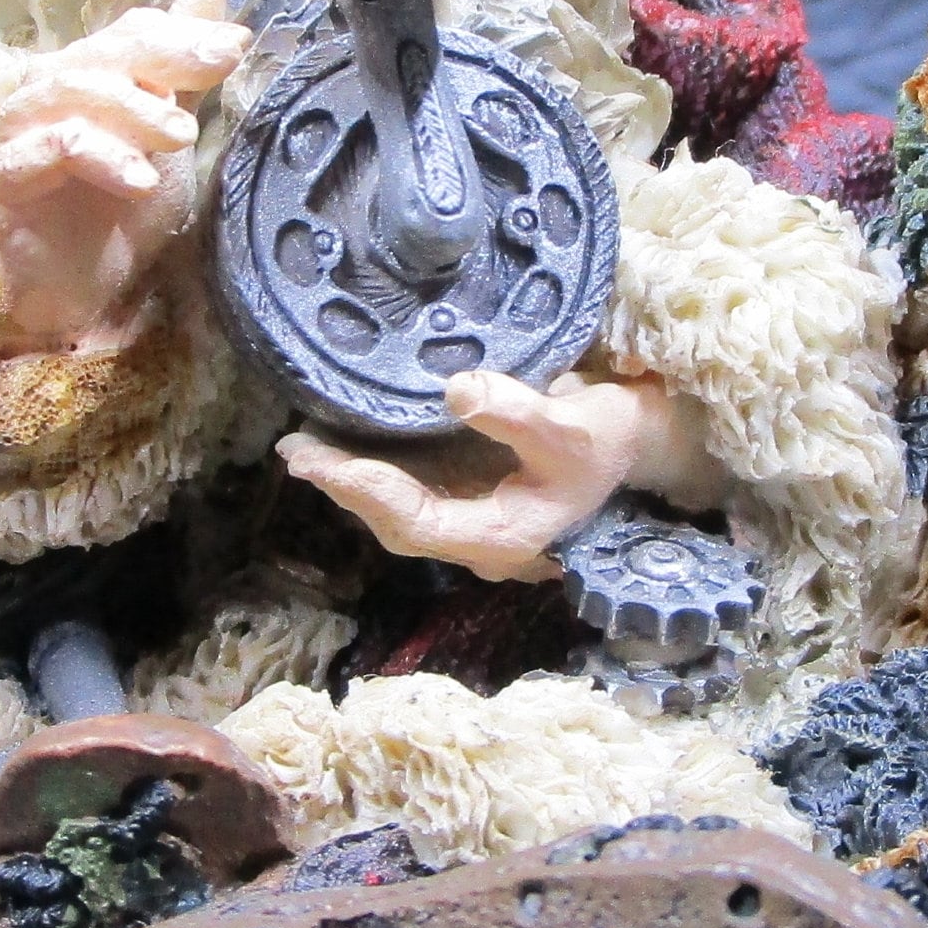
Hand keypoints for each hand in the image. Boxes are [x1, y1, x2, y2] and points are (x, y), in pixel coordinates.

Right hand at [0, 0, 248, 356]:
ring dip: (132, 109)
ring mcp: (22, 131)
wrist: (79, 287)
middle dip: (165, 57)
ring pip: (72, 92)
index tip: (236, 46)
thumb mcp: (167, 134)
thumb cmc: (118, 208)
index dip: (183, 32)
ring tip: (179, 136)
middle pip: (103, 52)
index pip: (132, 32)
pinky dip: (100, 157)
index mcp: (87, 72)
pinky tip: (140, 181)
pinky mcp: (8, 177)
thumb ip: (185, 68)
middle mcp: (48, 89)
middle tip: (216, 71)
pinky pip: (49, 151)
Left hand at [278, 372, 726, 581]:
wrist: (631, 445)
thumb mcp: (574, 424)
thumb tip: (456, 390)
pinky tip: (340, 441)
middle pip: (396, 522)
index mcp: (502, 535)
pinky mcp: (463, 494)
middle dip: (345, 487)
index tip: (321, 461)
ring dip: (349, 480)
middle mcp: (477, 538)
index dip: (367, 492)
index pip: (417, 522)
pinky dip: (371, 468)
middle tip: (296, 451)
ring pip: (396, 509)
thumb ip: (519, 412)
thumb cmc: (605, 439)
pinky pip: (406, 489)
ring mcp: (467, 518)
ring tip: (303, 446)